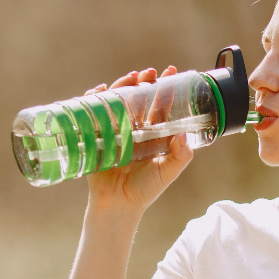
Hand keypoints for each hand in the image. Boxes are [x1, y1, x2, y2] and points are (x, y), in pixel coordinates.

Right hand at [82, 66, 189, 213]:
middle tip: (150, 72)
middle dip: (143, 82)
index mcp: (152, 134)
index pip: (160, 105)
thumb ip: (181, 155)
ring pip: (118, 101)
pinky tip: (101, 91)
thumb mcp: (168, 171)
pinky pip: (93, 113)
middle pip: (138, 98)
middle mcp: (133, 129)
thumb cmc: (145, 189)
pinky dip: (95, 99)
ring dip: (123, 85)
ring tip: (132, 77)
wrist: (118, 205)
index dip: (166, 88)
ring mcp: (114, 131)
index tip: (172, 72)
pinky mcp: (96, 136)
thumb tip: (185, 135)